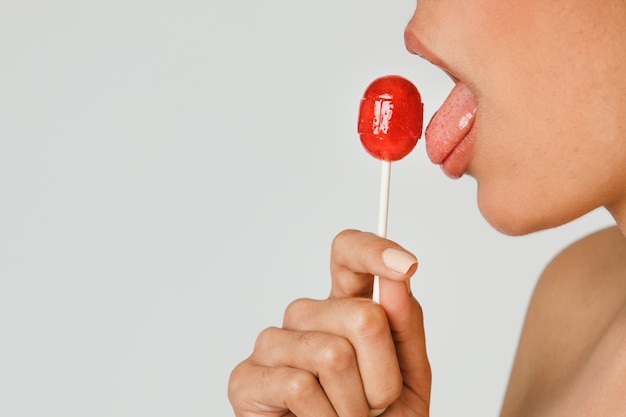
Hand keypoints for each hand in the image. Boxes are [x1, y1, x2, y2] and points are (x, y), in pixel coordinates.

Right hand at [228, 229, 430, 415]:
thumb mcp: (408, 374)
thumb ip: (405, 325)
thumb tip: (398, 279)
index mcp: (342, 306)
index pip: (347, 254)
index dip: (373, 250)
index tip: (405, 264)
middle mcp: (305, 316)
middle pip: (363, 316)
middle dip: (383, 376)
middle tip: (373, 403)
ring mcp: (272, 344)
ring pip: (334, 354)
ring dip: (356, 404)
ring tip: (346, 416)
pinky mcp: (246, 378)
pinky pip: (301, 386)